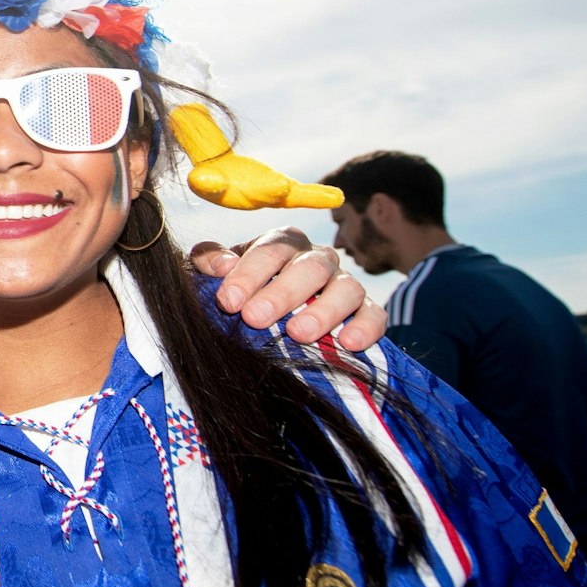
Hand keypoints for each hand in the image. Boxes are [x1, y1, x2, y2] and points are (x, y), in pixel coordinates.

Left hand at [190, 226, 384, 350]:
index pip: (271, 250)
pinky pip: (375, 314)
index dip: (249, 273)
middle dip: (281, 293)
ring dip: (323, 311)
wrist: (272, 314)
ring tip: (299, 334)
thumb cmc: (245, 288)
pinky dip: (366, 327)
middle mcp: (317, 258)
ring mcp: (344, 283)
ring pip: (346, 288)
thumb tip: (219, 266)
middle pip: (309, 267)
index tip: (229, 301)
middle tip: (255, 318)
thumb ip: (211, 261)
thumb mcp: (223, 271)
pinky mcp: (367, 309)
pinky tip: (348, 344)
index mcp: (284, 243)